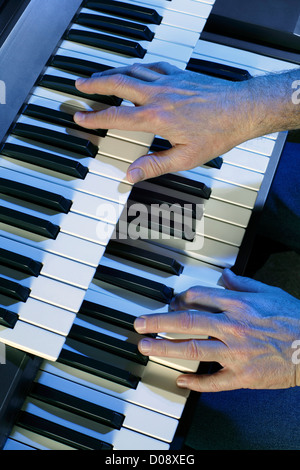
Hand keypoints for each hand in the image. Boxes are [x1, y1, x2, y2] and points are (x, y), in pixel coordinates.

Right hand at [74, 62, 256, 182]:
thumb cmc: (217, 133)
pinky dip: (137, 66)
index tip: (79, 116)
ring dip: (112, 73)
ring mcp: (168, 81)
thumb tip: (131, 175)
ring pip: (132, 71)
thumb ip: (155, 165)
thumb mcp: (185, 158)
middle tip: (80, 84)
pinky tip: (135, 69)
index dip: (94, 118)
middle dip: (95, 84)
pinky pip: (152, 65)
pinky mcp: (179, 74)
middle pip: (117, 84)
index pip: (116, 116)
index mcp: (156, 118)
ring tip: (99, 76)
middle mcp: (158, 95)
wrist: (241, 109)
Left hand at [134, 268, 299, 391]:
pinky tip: (180, 381)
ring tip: (146, 347)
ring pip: (194, 349)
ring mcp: (237, 353)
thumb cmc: (293, 318)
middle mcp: (233, 327)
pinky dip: (195, 382)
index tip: (168, 303)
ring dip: (166, 348)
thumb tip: (225, 274)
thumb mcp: (268, 292)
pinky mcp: (243, 376)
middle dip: (159, 322)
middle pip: (188, 322)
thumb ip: (242, 283)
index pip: (199, 297)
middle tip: (140, 324)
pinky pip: (214, 381)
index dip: (179, 299)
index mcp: (239, 305)